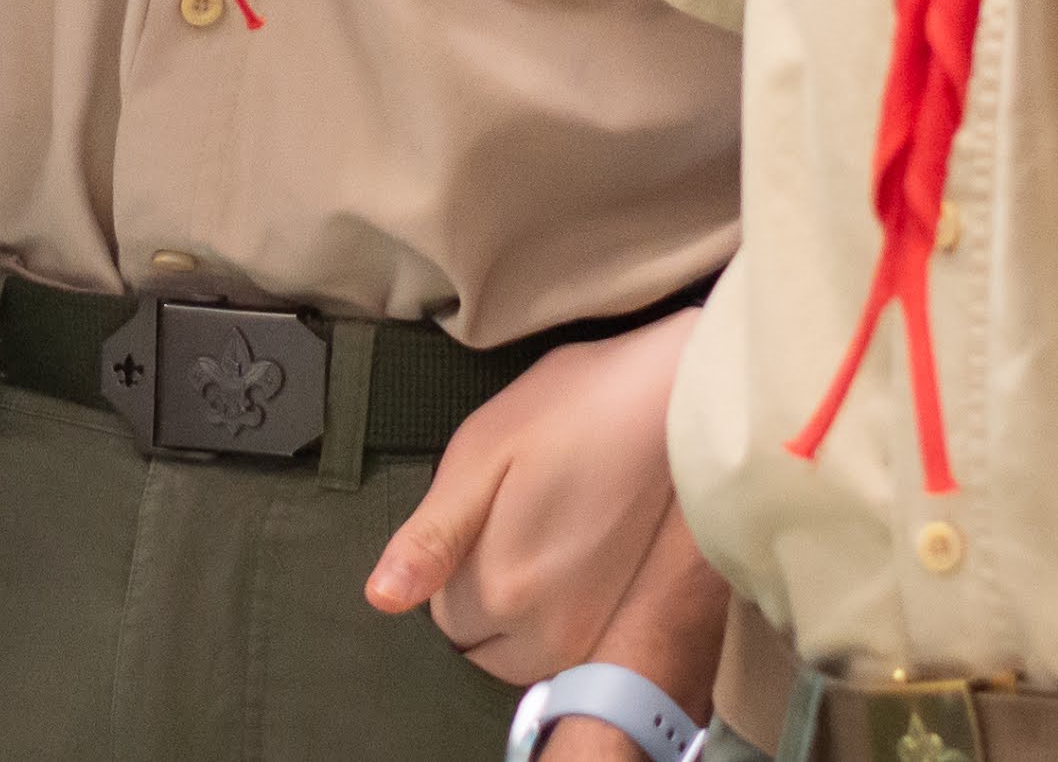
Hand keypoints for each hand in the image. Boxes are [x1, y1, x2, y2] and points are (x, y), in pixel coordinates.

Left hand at [365, 307, 707, 691]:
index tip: (479, 516)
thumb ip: (432, 535)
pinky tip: (573, 566)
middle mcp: (548, 634)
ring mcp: (595, 637)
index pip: (441, 616)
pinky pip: (568, 655)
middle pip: (482, 645)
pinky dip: (558, 624)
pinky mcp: (631, 627)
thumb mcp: (483, 451)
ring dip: (517, 619)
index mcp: (501, 588)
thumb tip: (380, 599)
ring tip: (541, 541)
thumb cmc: (574, 408)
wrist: (677, 400)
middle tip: (510, 523)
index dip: (449, 566)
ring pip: (524, 658)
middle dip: (479, 600)